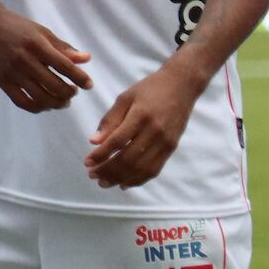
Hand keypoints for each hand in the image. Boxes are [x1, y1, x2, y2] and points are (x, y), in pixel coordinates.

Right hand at [0, 0, 92, 112]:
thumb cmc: (18, 27)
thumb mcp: (43, 32)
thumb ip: (64, 47)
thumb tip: (86, 59)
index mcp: (37, 44)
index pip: (64, 66)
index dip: (80, 78)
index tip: (89, 85)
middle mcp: (25, 60)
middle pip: (54, 85)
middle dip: (69, 92)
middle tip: (74, 91)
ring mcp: (12, 73)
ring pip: (40, 97)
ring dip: (57, 103)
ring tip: (63, 101)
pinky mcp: (2, 82)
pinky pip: (22, 102)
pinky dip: (37, 108)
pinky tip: (45, 104)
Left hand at [86, 65, 204, 188]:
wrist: (182, 86)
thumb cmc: (150, 89)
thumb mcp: (126, 97)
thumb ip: (110, 120)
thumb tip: (94, 142)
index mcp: (141, 115)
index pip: (117, 141)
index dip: (101, 155)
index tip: (87, 162)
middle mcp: (154, 131)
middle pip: (128, 159)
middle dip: (108, 170)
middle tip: (92, 175)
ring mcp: (165, 142)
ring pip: (140, 168)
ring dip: (120, 178)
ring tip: (104, 182)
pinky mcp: (171, 148)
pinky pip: (154, 170)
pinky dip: (138, 180)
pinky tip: (124, 183)